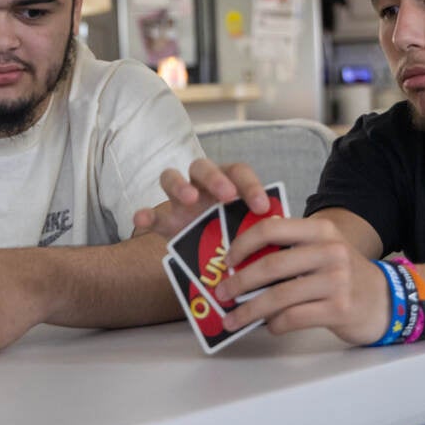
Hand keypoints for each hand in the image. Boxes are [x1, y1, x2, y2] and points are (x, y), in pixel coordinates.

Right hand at [133, 158, 272, 238]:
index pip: (238, 172)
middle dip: (215, 178)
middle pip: (202, 167)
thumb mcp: (252, 230)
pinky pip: (151, 214)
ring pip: (170, 177)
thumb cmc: (239, 236)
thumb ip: (261, 228)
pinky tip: (141, 220)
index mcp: (227, 182)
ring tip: (189, 199)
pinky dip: (144, 215)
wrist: (217, 257)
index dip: (250, 186)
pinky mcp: (164, 220)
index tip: (261, 207)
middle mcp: (201, 185)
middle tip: (227, 196)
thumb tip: (282, 237)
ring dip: (179, 185)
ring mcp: (180, 201)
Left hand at [212, 217, 388, 345]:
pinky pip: (294, 317)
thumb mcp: (323, 249)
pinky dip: (275, 324)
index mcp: (320, 230)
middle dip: (239, 282)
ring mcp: (336, 280)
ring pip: (279, 296)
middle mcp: (329, 251)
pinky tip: (270, 325)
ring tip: (232, 319)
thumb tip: (241, 262)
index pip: (271, 228)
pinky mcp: (339, 308)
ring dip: (249, 311)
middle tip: (221, 293)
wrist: (386, 300)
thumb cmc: (343, 275)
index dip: (243, 244)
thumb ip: (290, 249)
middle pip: (271, 265)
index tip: (227, 260)